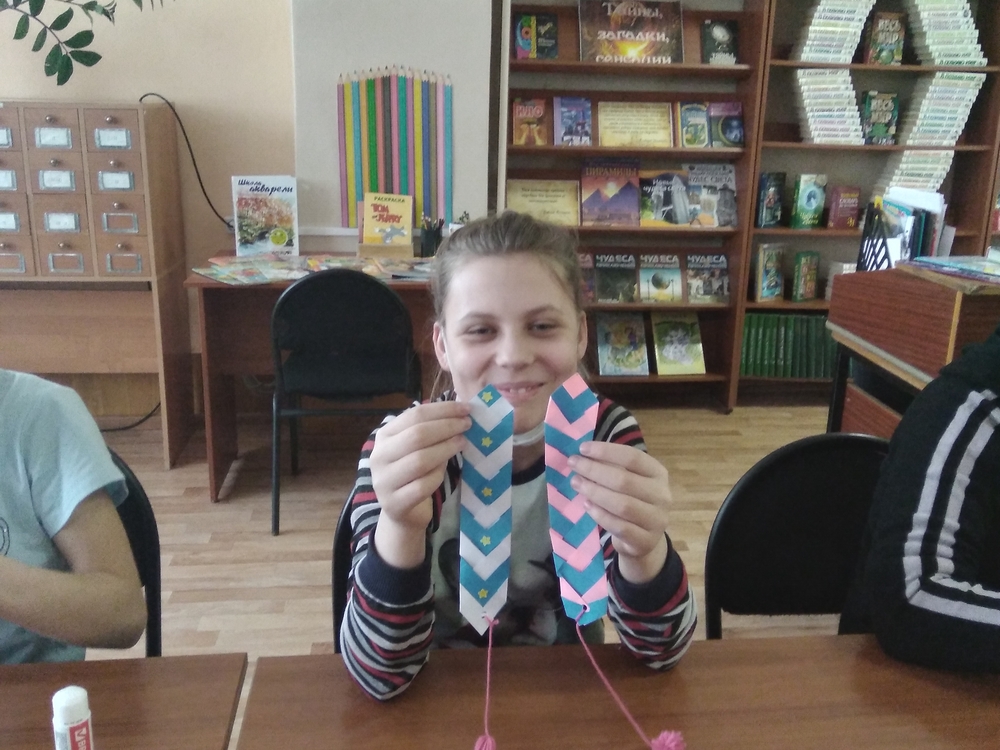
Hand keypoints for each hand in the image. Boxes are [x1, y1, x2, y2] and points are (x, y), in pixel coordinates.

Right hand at [370, 401, 469, 566]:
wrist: (402, 512)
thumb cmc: (413, 474)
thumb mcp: (416, 448)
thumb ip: (430, 430)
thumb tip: (460, 410)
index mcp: (383, 436)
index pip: (414, 415)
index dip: (443, 410)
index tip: (466, 409)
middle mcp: (379, 456)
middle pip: (417, 435)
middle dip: (447, 427)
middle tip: (467, 425)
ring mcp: (384, 481)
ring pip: (420, 460)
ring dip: (446, 449)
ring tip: (463, 442)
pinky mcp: (394, 503)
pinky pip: (422, 486)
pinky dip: (438, 475)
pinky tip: (447, 470)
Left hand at [568, 442, 670, 583]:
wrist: (645, 539)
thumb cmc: (632, 501)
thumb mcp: (629, 480)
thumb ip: (611, 467)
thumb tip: (583, 454)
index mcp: (658, 473)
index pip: (633, 457)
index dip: (606, 451)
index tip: (582, 448)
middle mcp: (662, 495)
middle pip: (625, 480)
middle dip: (594, 471)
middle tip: (573, 465)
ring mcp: (656, 520)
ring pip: (622, 504)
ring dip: (595, 492)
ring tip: (576, 483)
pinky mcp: (645, 541)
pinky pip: (619, 527)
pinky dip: (600, 515)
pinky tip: (587, 505)